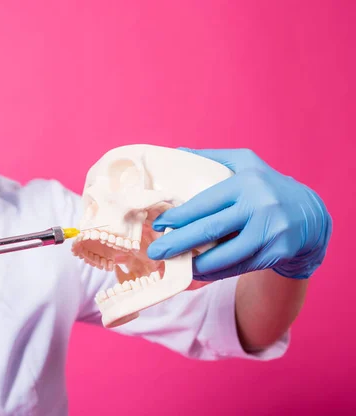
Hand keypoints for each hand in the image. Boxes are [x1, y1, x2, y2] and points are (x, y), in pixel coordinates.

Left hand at [147, 148, 331, 280]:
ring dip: (196, 264)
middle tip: (155, 252)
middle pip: (210, 229)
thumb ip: (212, 157)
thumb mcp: (246, 164)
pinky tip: (199, 273)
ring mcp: (270, 231)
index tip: (157, 224)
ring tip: (174, 266)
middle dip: (178, 243)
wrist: (309, 214)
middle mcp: (259, 206)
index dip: (178, 217)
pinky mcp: (277, 252)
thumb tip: (175, 151)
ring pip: (225, 254)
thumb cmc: (267, 187)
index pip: (204, 203)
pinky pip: (239, 266)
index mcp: (245, 183)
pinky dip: (216, 272)